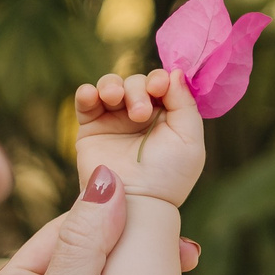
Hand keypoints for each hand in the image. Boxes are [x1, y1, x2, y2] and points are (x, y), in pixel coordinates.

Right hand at [76, 68, 206, 205]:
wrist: (136, 202)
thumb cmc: (168, 175)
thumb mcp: (189, 139)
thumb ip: (185, 103)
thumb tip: (176, 72)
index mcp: (166, 114)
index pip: (161, 82)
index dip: (159, 79)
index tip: (160, 87)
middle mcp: (140, 113)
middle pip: (135, 81)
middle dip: (138, 90)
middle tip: (140, 114)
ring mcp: (114, 119)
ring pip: (110, 85)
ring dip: (112, 85)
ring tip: (114, 99)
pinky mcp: (91, 127)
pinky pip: (86, 100)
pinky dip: (87, 92)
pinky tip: (92, 96)